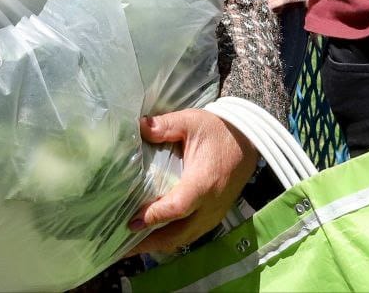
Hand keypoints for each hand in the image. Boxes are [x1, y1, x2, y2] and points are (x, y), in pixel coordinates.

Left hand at [125, 110, 258, 255]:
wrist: (247, 141)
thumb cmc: (217, 130)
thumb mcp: (191, 122)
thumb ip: (164, 126)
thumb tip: (138, 127)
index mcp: (204, 182)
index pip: (178, 207)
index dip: (155, 216)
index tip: (132, 221)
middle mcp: (210, 206)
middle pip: (178, 234)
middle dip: (149, 242)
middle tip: (121, 246)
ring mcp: (213, 215)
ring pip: (183, 239)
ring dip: (157, 244)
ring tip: (130, 246)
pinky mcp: (213, 217)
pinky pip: (190, 236)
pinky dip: (169, 240)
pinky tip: (151, 237)